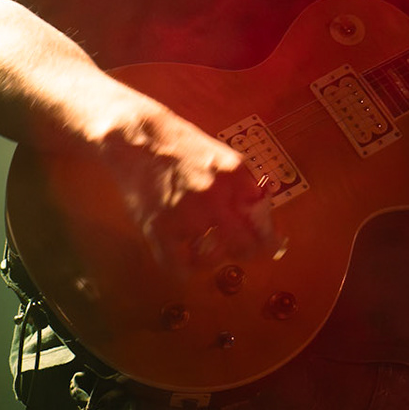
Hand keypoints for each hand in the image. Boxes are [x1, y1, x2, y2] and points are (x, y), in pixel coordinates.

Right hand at [98, 103, 278, 267]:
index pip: (263, 219)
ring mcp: (185, 215)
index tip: (270, 244)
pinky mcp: (158, 228)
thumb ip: (245, 184)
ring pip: (214, 259)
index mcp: (234, 176)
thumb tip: (263, 210)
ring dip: (215, 259)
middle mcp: (213, 197)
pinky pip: (179, 267)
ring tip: (210, 250)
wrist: (138, 140)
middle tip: (241, 251)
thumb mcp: (224, 157)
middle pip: (244, 245)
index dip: (269, 238)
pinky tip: (187, 259)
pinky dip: (186, 269)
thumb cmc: (182, 147)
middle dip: (246, 252)